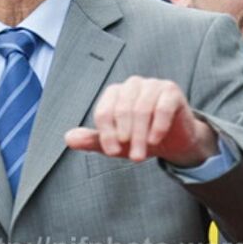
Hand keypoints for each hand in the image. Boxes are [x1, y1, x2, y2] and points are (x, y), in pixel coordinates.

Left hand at [65, 76, 217, 166]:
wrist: (174, 141)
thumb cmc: (140, 138)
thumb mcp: (116, 143)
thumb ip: (93, 140)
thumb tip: (68, 138)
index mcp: (115, 93)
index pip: (104, 111)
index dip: (106, 133)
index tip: (111, 152)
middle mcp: (132, 84)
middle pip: (122, 110)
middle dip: (126, 137)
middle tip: (133, 159)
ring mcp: (152, 85)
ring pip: (142, 109)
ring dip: (141, 136)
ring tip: (141, 155)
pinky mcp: (171, 91)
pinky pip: (162, 107)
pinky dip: (158, 126)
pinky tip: (155, 140)